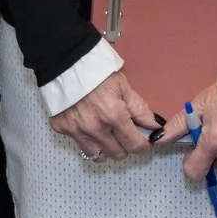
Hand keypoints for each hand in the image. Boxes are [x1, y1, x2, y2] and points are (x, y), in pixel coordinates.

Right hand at [49, 68, 171, 161]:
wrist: (65, 62)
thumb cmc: (97, 71)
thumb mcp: (123, 85)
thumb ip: (139, 108)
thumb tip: (154, 126)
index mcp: (113, 116)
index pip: (134, 145)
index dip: (142, 146)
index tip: (144, 143)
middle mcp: (95, 128)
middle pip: (117, 155)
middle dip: (124, 147)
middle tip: (125, 135)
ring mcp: (76, 131)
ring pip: (97, 155)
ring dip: (104, 148)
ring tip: (106, 134)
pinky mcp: (61, 129)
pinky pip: (78, 143)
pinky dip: (85, 138)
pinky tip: (86, 123)